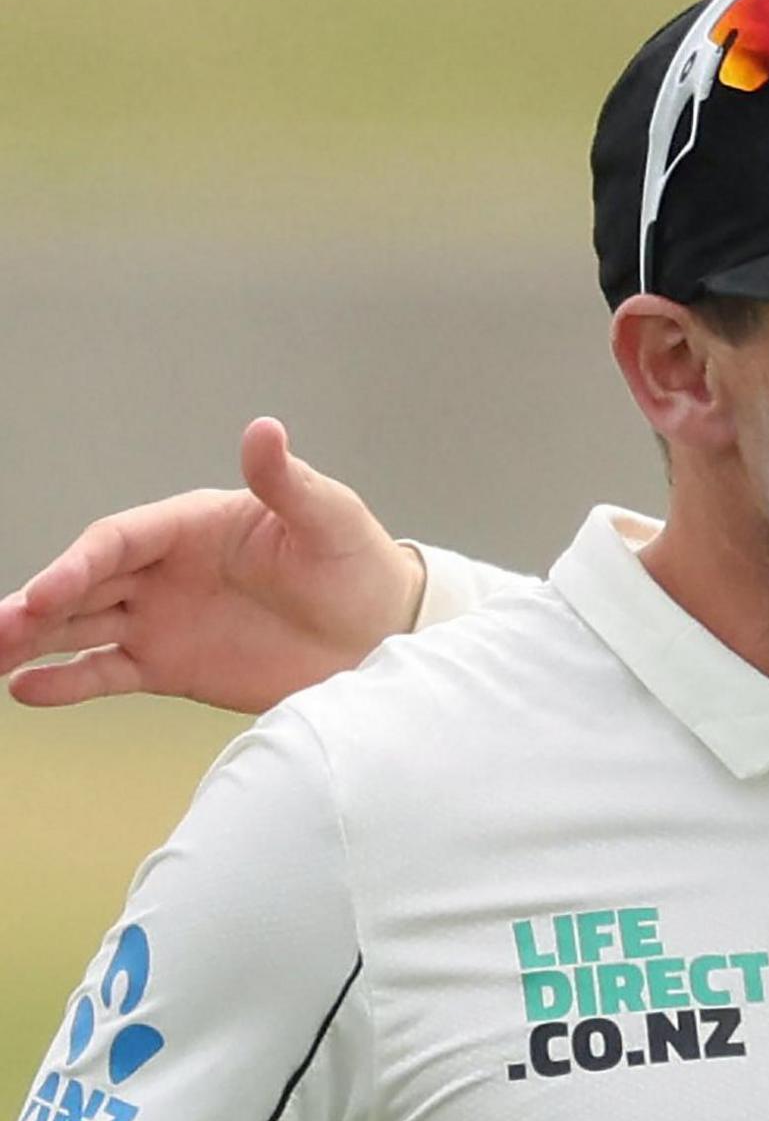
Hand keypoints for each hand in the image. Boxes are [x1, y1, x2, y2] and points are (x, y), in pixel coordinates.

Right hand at [0, 418, 424, 713]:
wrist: (380, 631)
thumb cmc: (356, 563)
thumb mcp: (329, 519)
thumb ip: (288, 483)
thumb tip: (264, 429)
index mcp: (191, 527)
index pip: (117, 541)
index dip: (77, 564)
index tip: (46, 594)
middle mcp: (165, 571)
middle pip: (84, 583)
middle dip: (37, 604)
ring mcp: (162, 619)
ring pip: (80, 627)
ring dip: (33, 640)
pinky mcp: (171, 666)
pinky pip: (106, 672)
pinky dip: (67, 682)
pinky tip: (24, 691)